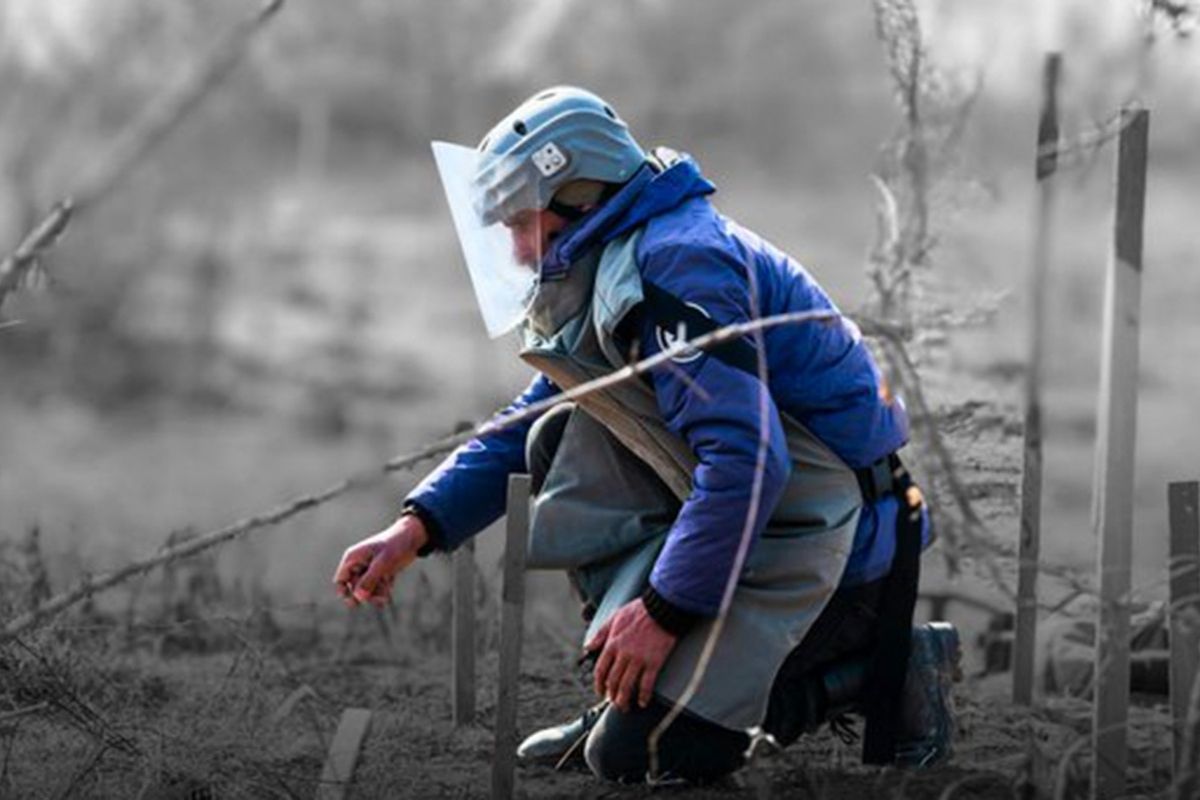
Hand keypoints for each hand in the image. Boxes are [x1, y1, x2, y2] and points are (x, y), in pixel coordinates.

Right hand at [332, 513, 428, 607]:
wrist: (413, 536)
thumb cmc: (395, 545)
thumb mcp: (382, 563)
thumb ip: (369, 580)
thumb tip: (358, 597)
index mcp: (353, 558)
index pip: (341, 580)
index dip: (344, 592)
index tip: (354, 601)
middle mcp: (359, 564)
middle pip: (355, 587)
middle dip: (364, 595)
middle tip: (375, 600)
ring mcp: (370, 569)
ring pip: (367, 589)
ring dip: (375, 595)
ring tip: (384, 599)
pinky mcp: (381, 573)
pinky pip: (377, 587)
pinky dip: (382, 591)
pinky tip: (388, 592)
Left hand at [585, 598, 677, 712]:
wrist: (661, 609)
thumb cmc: (639, 611)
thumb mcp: (614, 617)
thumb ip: (600, 634)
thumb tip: (588, 646)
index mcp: (612, 644)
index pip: (601, 670)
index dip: (599, 684)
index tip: (600, 692)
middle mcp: (623, 654)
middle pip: (613, 681)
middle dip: (611, 695)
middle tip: (614, 702)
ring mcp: (638, 660)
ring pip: (627, 686)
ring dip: (624, 700)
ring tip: (624, 707)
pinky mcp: (654, 662)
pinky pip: (646, 684)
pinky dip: (643, 696)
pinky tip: (642, 702)